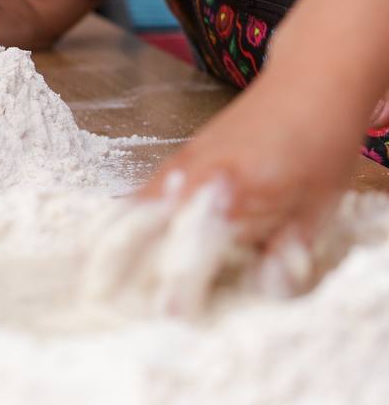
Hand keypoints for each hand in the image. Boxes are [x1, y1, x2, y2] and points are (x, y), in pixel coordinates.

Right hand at [86, 65, 371, 312]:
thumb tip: (264, 293)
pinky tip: (94, 247)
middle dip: (124, 275)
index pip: (197, 249)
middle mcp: (197, 180)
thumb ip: (288, 253)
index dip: (180, 286)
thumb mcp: (318, 208)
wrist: (308, 85)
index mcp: (236, 192)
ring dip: (105, 252)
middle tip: (104, 312)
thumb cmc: (319, 146)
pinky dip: (111, 226)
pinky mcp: (173, 164)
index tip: (166, 319)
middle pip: (146, 232)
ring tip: (84, 288)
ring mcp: (179, 169)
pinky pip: (133, 200)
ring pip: (128, 215)